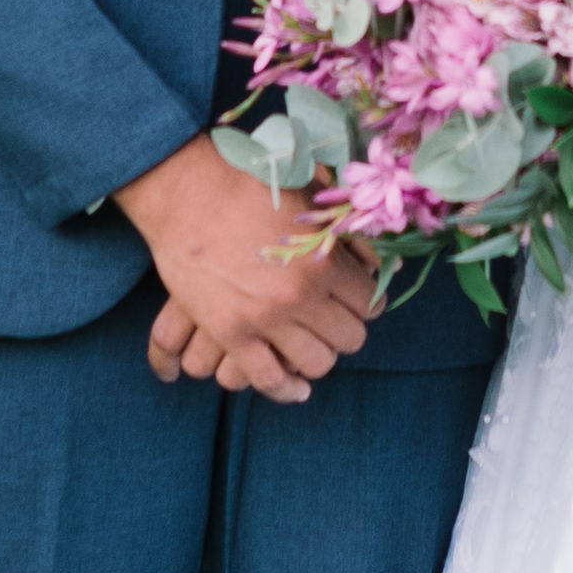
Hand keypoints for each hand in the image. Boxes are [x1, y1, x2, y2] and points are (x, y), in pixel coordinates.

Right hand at [113, 136, 377, 403]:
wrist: (189, 191)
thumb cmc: (252, 183)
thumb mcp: (312, 198)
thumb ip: (348, 232)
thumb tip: (383, 261)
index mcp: (324, 260)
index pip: (371, 303)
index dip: (367, 302)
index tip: (356, 299)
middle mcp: (300, 295)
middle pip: (350, 338)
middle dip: (345, 329)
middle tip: (332, 319)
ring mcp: (265, 319)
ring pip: (316, 364)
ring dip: (318, 356)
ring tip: (311, 344)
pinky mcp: (230, 334)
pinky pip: (269, 379)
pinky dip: (285, 389)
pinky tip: (294, 386)